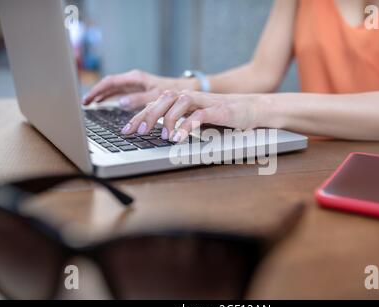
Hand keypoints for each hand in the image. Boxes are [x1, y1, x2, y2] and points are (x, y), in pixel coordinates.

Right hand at [82, 69, 197, 109]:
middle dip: (96, 93)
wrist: (186, 91)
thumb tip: (120, 103)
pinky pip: (120, 93)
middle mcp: (134, 80)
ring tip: (91, 104)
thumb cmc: (173, 92)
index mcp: (135, 78)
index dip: (97, 91)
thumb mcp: (156, 96)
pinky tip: (106, 104)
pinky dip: (111, 98)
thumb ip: (138, 99)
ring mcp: (135, 85)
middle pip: (109, 85)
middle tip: (84, 103)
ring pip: (114, 89)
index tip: (87, 99)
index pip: (110, 82)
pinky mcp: (139, 91)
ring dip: (102, 96)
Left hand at [120, 90, 259, 142]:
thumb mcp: (198, 119)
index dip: (139, 115)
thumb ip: (181, 122)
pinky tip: (178, 138)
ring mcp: (204, 101)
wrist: (253, 108)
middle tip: (133, 132)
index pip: (156, 103)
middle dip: (145, 115)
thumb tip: (160, 133)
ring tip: (158, 135)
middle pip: (162, 99)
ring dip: (166, 119)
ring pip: (178, 102)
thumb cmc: (224, 115)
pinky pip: (199, 115)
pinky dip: (187, 126)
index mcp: (184, 99)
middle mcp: (191, 97)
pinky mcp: (218, 109)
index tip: (126, 131)